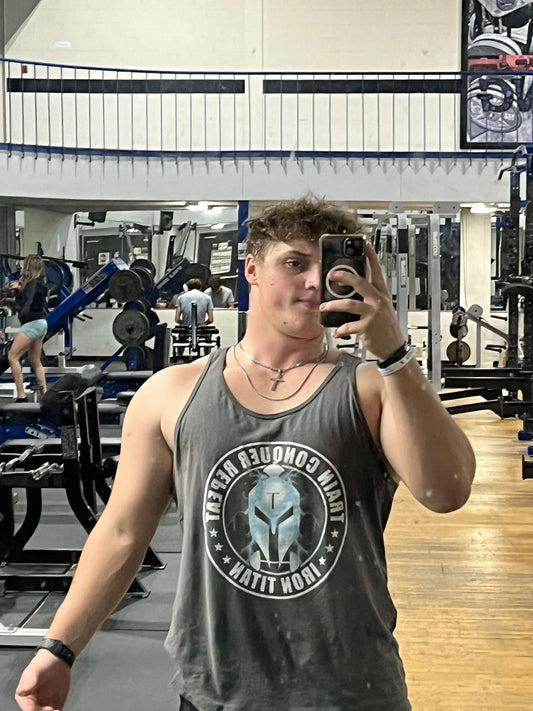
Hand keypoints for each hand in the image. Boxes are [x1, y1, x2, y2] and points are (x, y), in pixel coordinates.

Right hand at [15, 650, 70, 710]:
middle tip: (53, 709)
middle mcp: (33, 702)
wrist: (58, 659)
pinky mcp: (55, 704)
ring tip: (57, 710)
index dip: (36, 710)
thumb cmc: (43, 663)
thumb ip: (29, 682)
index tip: (46, 708)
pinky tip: (59, 710)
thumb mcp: (35, 670)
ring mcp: (44, 704)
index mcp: (24, 696)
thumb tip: (22, 692)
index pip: (28, 709)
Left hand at [319, 242, 403, 359]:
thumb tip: (350, 290)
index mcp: (381, 293)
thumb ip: (368, 297)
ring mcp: (373, 313)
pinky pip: (349, 326)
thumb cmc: (385, 327)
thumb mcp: (381, 308)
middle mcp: (378, 301)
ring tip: (324, 307)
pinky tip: (336, 332)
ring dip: (334, 305)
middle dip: (344, 277)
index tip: (364, 244)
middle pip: (360, 283)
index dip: (370, 256)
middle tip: (332, 274)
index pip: (376, 271)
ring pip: (350, 304)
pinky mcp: (367, 327)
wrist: (394, 347)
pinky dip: (341, 330)